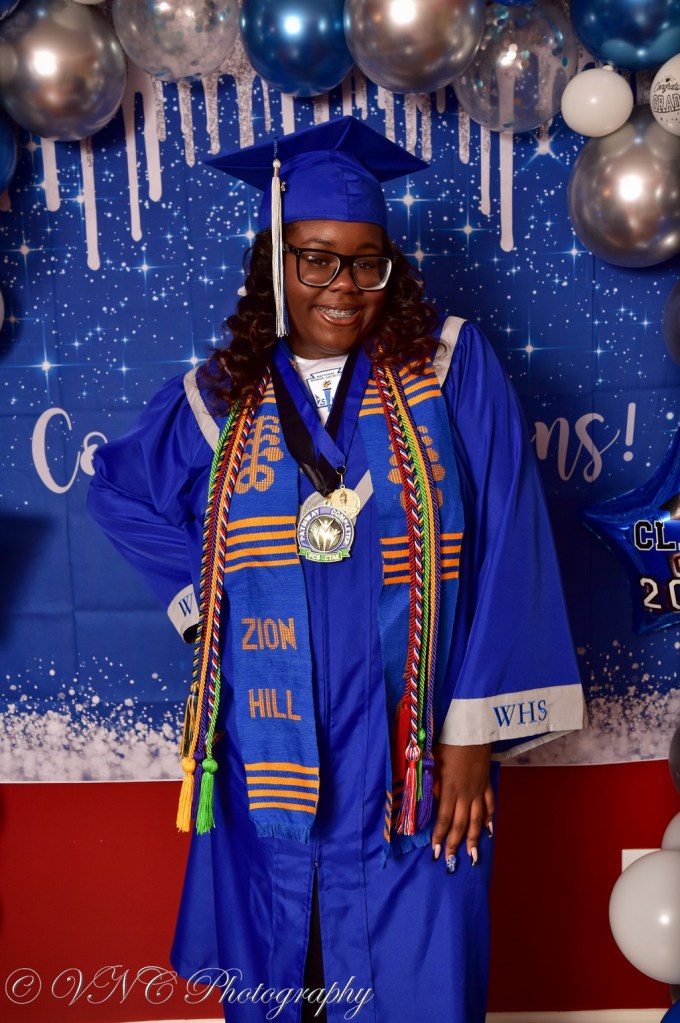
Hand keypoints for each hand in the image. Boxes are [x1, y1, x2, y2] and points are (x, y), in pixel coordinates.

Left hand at [431, 742, 493, 867]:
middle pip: (460, 823)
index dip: (440, 837)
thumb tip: (426, 802)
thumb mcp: (433, 762)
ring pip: (477, 819)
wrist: (472, 729)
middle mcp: (465, 793)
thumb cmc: (448, 743)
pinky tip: (489, 829)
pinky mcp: (486, 782)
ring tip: (472, 855)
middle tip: (451, 861)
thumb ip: (430, 784)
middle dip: (455, 843)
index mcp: (449, 789)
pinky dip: (489, 817)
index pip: (443, 819)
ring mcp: (478, 789)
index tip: (436, 852)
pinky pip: (489, 804)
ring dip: (474, 837)